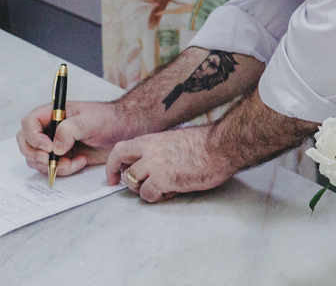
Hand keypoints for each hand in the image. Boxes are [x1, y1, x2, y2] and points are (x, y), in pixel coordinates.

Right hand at [16, 101, 127, 178]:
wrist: (123, 131)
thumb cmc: (108, 119)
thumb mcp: (91, 120)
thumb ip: (70, 129)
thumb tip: (55, 147)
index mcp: (52, 113)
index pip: (29, 123)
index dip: (33, 137)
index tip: (48, 147)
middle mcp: (49, 128)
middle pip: (25, 143)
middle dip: (36, 155)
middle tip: (51, 160)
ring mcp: (53, 144)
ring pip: (36, 159)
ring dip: (51, 165)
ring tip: (74, 161)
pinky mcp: (61, 157)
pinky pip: (50, 168)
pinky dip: (62, 170)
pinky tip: (80, 162)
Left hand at [105, 125, 236, 202]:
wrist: (221, 146)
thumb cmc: (207, 144)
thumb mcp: (177, 140)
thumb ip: (162, 149)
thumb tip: (157, 162)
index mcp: (153, 139)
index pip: (121, 149)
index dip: (113, 163)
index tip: (113, 174)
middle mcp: (150, 151)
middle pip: (122, 166)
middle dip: (122, 178)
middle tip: (127, 186)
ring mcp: (155, 165)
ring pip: (133, 183)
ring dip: (143, 189)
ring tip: (161, 188)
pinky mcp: (163, 180)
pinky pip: (148, 194)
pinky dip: (157, 197)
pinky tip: (171, 191)